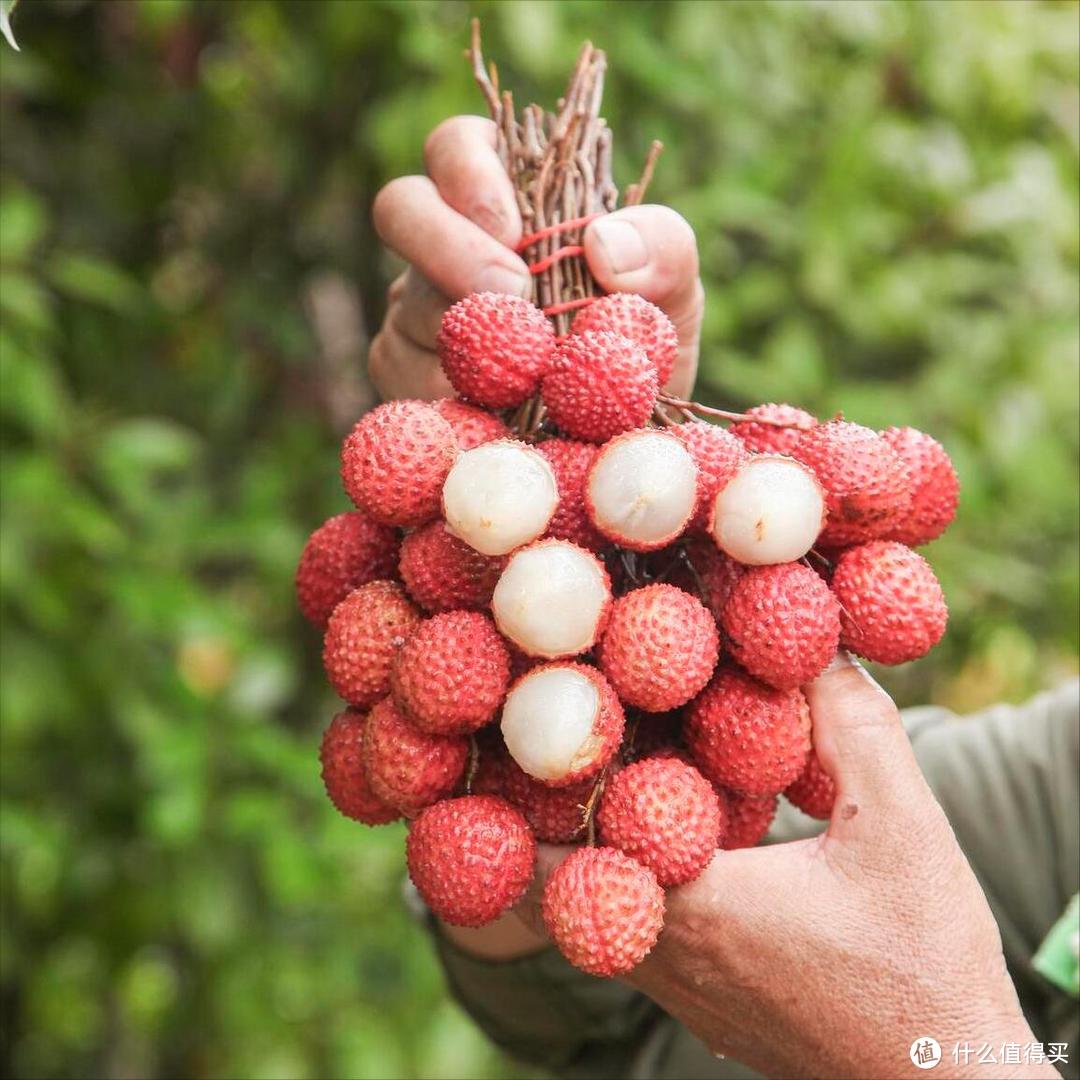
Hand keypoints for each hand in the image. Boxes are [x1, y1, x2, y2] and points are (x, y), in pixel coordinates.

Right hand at [369, 115, 702, 401]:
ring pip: (406, 300)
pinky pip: (407, 378)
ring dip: (464, 332)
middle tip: (510, 292)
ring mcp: (419, 309)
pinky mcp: (407, 375)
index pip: (459, 146)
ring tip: (528, 372)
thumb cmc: (643, 348)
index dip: (470, 170)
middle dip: (447, 243)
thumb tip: (602, 243)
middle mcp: (451, 243)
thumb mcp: (671, 294)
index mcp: (510, 197)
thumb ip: (662, 250)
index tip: (514, 230)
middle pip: (401, 206)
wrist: (622, 443)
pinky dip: (456, 396)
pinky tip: (501, 416)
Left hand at [449, 656, 1050, 1078]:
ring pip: (585, 909)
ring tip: (595, 771)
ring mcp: (676, 986)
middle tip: (544, 739)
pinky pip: (627, 930)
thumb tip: (812, 648)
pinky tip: (665, 831)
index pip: (557, 854)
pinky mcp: (700, 999)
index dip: (525, 793)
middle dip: (537, 811)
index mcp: (694, 909)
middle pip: (549, 880)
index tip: (525, 730)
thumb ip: (852, 726)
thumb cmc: (925, 966)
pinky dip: (622, 877)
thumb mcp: (901, 828)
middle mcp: (664, 956)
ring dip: (582, 844)